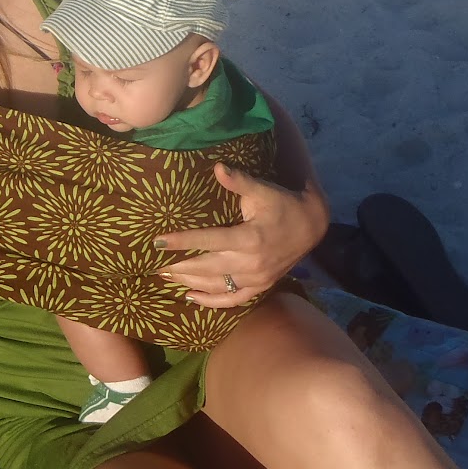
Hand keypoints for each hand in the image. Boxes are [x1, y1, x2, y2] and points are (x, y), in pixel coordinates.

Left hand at [156, 162, 328, 308]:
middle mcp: (250, 262)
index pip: (208, 241)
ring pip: (216, 286)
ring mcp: (256, 278)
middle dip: (180, 267)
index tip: (158, 242)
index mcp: (249, 238)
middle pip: (207, 268)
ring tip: (167, 277)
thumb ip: (239, 181)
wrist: (312, 226)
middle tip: (155, 266)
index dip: (182, 241)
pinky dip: (212, 301)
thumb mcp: (263, 190)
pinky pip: (233, 299)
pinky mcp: (261, 286)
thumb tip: (217, 167)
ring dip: (190, 283)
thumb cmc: (283, 204)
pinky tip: (191, 297)